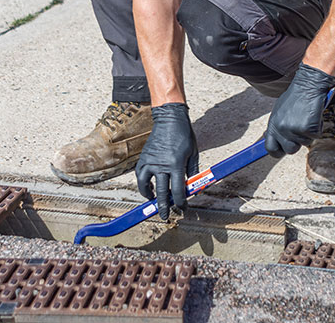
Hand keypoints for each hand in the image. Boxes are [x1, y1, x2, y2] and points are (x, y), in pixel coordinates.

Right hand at [135, 102, 198, 219]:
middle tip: (165, 216)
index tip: (182, 209)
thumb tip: (193, 188)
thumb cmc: (184, 135)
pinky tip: (148, 186)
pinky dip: (142, 183)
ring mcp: (150, 161)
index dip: (181, 203)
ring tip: (153, 200)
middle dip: (164, 207)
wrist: (169, 118)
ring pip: (145, 185)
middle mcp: (161, 165)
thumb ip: (193, 172)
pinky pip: (140, 174)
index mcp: (176, 165)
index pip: (178, 191)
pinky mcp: (144, 157)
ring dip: (149, 195)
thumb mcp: (193, 154)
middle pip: (162, 192)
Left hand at [264, 64, 334, 157]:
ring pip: (305, 143)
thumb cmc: (296, 97)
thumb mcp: (280, 112)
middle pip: (290, 150)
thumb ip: (277, 126)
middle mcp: (281, 129)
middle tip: (301, 129)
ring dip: (308, 133)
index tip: (283, 151)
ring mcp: (294, 130)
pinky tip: (314, 115)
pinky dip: (317, 127)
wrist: (308, 86)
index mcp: (273, 124)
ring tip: (306, 117)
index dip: (277, 152)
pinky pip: (315, 136)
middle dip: (297, 143)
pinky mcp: (308, 129)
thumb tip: (275, 141)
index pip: (270, 148)